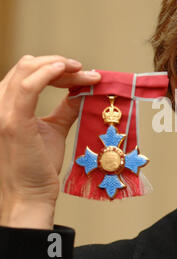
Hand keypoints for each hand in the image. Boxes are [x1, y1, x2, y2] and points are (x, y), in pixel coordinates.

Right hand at [0, 55, 100, 228]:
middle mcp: (0, 104)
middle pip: (28, 68)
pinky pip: (29, 87)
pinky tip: (67, 70)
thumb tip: (81, 93)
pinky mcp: (13, 122)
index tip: (82, 73)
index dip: (55, 69)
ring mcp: (3, 112)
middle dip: (59, 65)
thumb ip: (64, 110)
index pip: (28, 74)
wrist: (30, 194)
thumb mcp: (53, 130)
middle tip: (86, 72)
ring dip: (58, 65)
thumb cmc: (39, 165)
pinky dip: (49, 73)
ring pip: (28, 71)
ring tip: (82, 70)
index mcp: (8, 105)